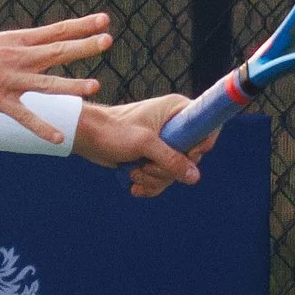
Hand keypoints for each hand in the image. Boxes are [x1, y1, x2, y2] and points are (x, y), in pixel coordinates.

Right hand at [0, 14, 111, 144]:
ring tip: (95, 86)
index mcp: (16, 41)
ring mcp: (5, 78)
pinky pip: (23, 116)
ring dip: (71, 85)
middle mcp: (15, 57)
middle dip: (84, 46)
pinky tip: (58, 137)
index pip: (55, 31)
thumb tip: (32, 49)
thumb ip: (14, 49)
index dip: (81, 26)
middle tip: (108, 40)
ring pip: (45, 82)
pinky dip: (42, 127)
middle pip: (56, 50)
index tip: (104, 19)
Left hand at [75, 96, 214, 196]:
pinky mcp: (153, 157)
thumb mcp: (144, 144)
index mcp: (177, 110)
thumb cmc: (113, 131)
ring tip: (134, 172)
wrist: (87, 137)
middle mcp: (174, 125)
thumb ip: (170, 159)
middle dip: (166, 170)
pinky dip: (148, 184)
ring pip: (174, 171)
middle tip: (146, 166)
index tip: (188, 155)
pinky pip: (162, 177)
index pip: (207, 126)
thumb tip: (194, 177)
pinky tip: (133, 184)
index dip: (202, 145)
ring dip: (154, 179)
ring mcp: (164, 143)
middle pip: (190, 158)